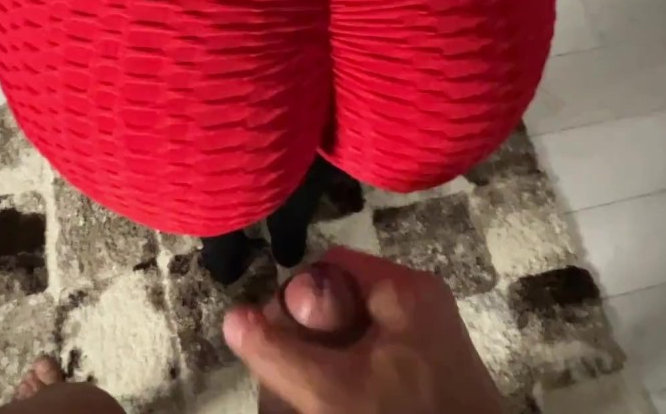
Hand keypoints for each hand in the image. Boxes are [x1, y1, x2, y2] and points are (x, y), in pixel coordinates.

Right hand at [223, 247, 504, 413]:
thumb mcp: (332, 391)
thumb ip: (278, 352)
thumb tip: (232, 316)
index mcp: (404, 288)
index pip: (328, 266)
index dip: (295, 301)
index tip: (280, 343)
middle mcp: (421, 300)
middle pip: (340, 298)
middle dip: (307, 334)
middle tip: (290, 374)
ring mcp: (430, 333)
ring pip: (356, 330)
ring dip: (326, 357)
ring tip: (308, 390)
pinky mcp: (433, 365)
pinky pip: (377, 353)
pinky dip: (352, 372)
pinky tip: (336, 399)